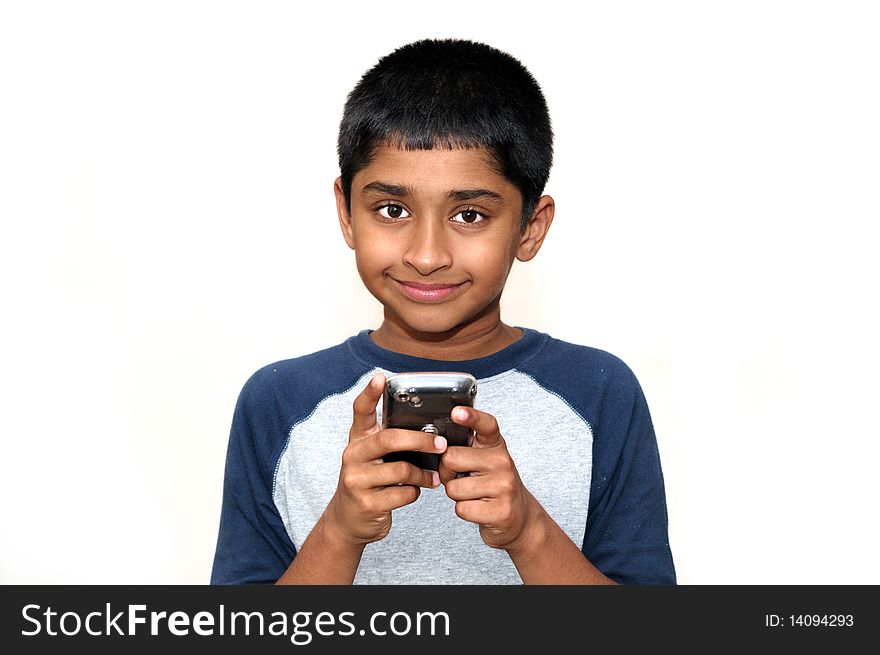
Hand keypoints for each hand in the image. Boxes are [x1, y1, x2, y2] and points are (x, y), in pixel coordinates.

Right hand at [324, 373, 446, 546]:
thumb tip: (430, 429)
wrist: (347, 521)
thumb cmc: (369, 482)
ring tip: (435, 478)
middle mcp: (353, 456)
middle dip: (420, 440)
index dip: (370, 393)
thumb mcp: (372, 458)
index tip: (381, 377)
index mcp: (357, 440)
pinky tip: (415, 492)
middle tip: (441, 443)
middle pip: (389, 439)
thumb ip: (390, 442)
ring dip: (424, 475)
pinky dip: (415, 493)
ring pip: (401, 470)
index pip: (360, 411)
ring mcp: (357, 481)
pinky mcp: (367, 503)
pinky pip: (403, 494)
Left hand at [438, 406, 539, 550]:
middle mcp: (502, 461)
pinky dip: (464, 510)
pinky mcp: (500, 511)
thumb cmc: (493, 484)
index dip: (470, 416)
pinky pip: (462, 508)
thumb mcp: (485, 459)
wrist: (519, 516)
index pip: (486, 424)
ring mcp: (503, 486)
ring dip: (456, 495)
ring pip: (453, 488)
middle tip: (460, 477)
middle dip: (446, 472)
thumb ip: (467, 448)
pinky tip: (478, 507)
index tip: (457, 412)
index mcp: (495, 445)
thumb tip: (438, 444)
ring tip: (472, 493)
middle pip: (451, 458)